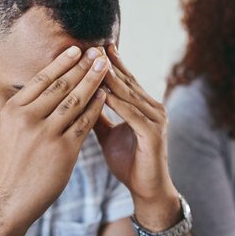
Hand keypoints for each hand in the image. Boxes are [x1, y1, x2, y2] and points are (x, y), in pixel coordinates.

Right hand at [0, 46, 108, 226]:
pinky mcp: (64, 150)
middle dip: (81, 66)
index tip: (76, 49)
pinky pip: (84, 123)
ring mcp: (47, 134)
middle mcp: (29, 118)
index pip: (41, 79)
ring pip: (75, 101)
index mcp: (13, 111)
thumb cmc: (5, 169)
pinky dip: (96, 108)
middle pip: (61, 85)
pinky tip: (106, 96)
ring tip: (106, 67)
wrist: (10, 201)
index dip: (61, 63)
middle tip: (97, 52)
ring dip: (93, 81)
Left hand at [94, 45, 178, 219]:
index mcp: (143, 107)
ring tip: (94, 62)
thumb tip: (78, 99)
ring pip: (129, 94)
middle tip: (91, 45)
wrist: (147, 190)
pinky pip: (132, 115)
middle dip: (108, 64)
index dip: (109, 63)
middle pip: (127, 81)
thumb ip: (97, 116)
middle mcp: (153, 108)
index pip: (124, 79)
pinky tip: (103, 93)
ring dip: (111, 78)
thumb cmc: (129, 163)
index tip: (91, 46)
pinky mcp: (153, 134)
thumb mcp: (108, 135)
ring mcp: (156, 120)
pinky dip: (117, 103)